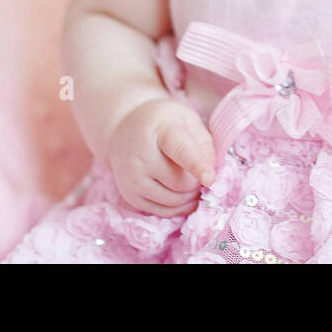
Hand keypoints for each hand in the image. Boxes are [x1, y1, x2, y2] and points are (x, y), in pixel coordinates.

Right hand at [106, 97, 216, 216]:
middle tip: (196, 170)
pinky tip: (181, 194)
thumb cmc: (162, 123)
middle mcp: (142, 157)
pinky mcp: (131, 197)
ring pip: (174, 201)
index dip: (197, 165)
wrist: (122, 129)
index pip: (181, 150)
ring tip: (189, 180)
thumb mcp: (186, 119)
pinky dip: (178, 207)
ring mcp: (133, 179)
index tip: (210, 179)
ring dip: (189, 196)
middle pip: (182, 183)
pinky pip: (163, 212)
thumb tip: (210, 172)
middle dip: (196, 180)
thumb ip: (203, 143)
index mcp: (161, 132)